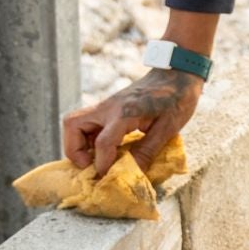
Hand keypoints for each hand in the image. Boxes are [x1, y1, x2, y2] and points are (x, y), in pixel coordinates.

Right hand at [63, 67, 202, 176]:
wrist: (176, 72)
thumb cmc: (176, 98)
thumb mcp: (168, 128)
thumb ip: (148, 151)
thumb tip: (133, 174)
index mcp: (125, 112)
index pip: (103, 142)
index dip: (102, 163)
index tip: (107, 178)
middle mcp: (108, 107)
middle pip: (72, 125)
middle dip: (73, 150)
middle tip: (89, 165)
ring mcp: (106, 105)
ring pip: (74, 123)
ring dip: (77, 144)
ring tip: (95, 159)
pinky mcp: (107, 107)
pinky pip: (87, 123)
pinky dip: (87, 139)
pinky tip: (105, 150)